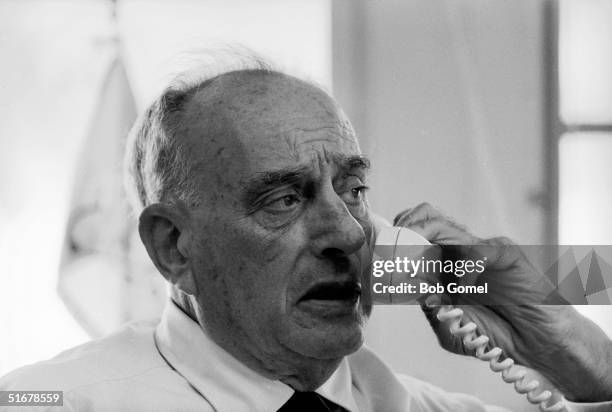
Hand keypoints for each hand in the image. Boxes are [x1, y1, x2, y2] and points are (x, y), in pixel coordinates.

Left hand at [393, 203, 611, 401]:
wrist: (537, 345)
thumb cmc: (496, 333)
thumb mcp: (451, 328)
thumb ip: (430, 309)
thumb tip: (409, 287)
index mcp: (443, 262)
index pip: (413, 232)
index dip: (394, 238)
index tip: (381, 256)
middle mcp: (459, 250)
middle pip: (423, 217)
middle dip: (402, 229)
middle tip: (393, 251)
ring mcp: (481, 248)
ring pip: (442, 224)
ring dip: (421, 238)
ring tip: (416, 262)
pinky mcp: (505, 253)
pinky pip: (478, 249)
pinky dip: (464, 268)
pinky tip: (464, 287)